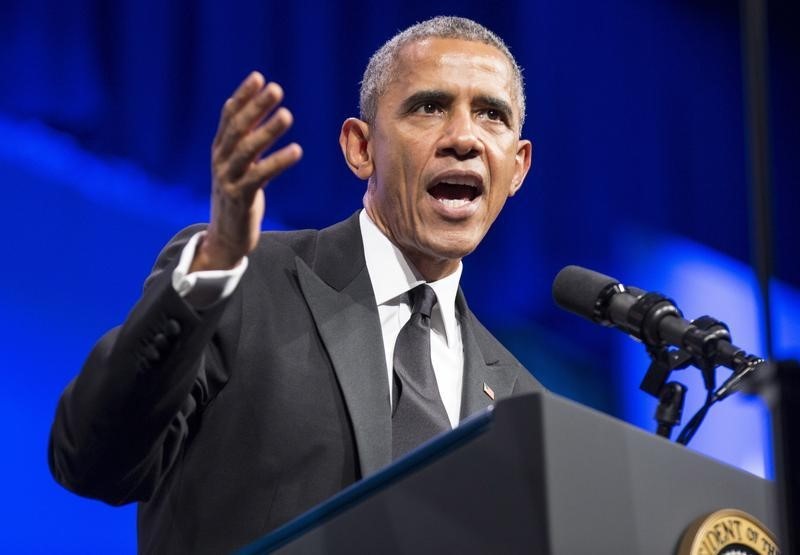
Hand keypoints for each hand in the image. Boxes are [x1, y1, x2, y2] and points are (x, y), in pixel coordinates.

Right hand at [191, 72, 302, 271]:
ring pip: (247, 150)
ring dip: (267, 131)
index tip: (259, 77)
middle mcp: (221, 161)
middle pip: (238, 128)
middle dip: (256, 106)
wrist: (224, 238)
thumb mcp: (242, 167)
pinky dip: (278, 162)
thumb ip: (250, 142)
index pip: (229, 116)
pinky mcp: (239, 198)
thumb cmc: (237, 198)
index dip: (243, 96)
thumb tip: (263, 114)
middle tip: (276, 88)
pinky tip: (296, 151)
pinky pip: (259, 176)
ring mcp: (228, 179)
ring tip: (287, 115)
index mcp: (221, 150)